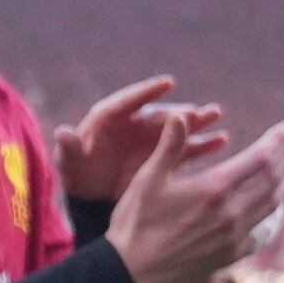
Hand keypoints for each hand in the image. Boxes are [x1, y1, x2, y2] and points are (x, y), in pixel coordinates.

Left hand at [56, 77, 216, 207]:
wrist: (93, 200)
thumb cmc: (79, 178)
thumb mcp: (71, 166)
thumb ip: (69, 149)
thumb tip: (61, 132)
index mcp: (108, 119)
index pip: (128, 101)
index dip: (147, 92)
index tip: (168, 83)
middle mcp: (133, 124)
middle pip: (157, 114)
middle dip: (177, 113)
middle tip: (197, 112)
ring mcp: (151, 140)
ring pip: (176, 127)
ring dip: (196, 122)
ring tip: (215, 115)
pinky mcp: (163, 156)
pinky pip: (186, 148)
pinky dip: (203, 145)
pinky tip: (221, 140)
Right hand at [106, 116, 283, 282]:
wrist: (131, 272)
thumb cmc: (134, 222)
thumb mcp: (147, 179)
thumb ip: (169, 146)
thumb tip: (179, 115)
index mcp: (213, 188)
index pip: (261, 158)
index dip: (278, 140)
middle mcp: (231, 212)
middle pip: (273, 179)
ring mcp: (234, 236)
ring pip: (272, 204)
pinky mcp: (230, 254)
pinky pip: (263, 231)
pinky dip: (274, 214)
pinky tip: (276, 207)